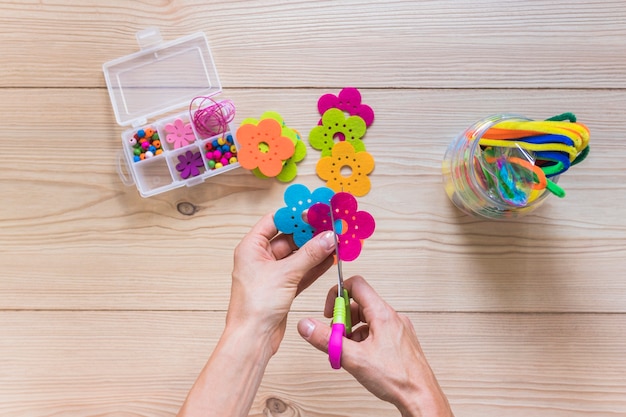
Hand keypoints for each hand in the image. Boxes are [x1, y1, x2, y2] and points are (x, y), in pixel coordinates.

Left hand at [227, 213, 335, 353]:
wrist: (253, 338)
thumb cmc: (254, 307)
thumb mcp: (286, 274)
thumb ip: (310, 254)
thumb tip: (327, 237)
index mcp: (251, 248)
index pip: (274, 221)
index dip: (295, 216)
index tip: (314, 212)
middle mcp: (260, 259)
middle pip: (288, 238)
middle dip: (309, 234)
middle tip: (328, 228)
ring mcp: (271, 274)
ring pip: (297, 256)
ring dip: (314, 250)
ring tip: (333, 242)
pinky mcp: (282, 288)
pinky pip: (301, 272)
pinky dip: (314, 266)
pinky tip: (329, 260)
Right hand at [297, 275, 453, 416]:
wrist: (421, 398)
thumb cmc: (397, 379)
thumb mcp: (354, 358)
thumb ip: (327, 340)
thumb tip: (306, 325)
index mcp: (383, 314)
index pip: (357, 285)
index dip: (338, 294)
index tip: (330, 312)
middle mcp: (392, 318)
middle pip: (360, 305)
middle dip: (343, 319)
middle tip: (336, 337)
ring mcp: (398, 330)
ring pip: (368, 321)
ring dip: (352, 332)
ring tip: (347, 351)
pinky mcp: (400, 342)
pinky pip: (377, 333)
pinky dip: (364, 341)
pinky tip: (360, 358)